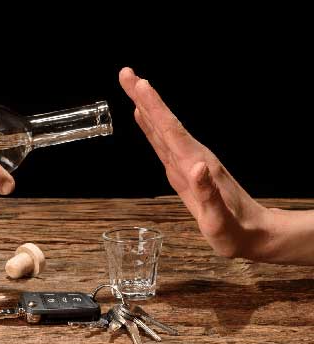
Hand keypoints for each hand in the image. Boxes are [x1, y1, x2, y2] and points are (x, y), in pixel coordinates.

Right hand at [118, 67, 270, 259]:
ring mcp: (188, 163)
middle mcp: (191, 159)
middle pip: (164, 123)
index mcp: (195, 167)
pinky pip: (165, 143)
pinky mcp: (186, 171)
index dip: (155, 108)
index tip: (141, 84)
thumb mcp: (220, 222)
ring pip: (163, 130)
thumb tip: (197, 167)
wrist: (254, 234)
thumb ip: (208, 194)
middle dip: (145, 98)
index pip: (171, 131)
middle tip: (126, 73)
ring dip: (147, 108)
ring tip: (133, 88)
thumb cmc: (235, 232)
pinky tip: (145, 119)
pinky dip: (152, 128)